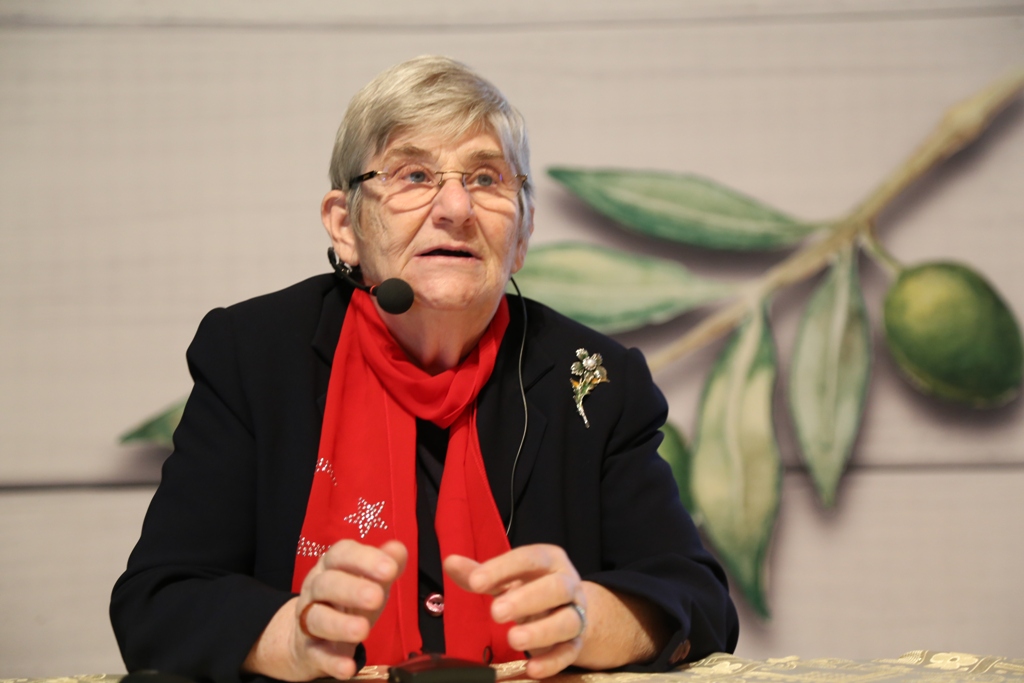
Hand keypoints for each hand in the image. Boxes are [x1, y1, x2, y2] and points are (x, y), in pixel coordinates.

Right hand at [244, 539, 406, 680]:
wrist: (306, 636)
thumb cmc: (347, 600)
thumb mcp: (369, 580)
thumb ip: (385, 565)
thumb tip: (399, 549)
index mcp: (332, 566)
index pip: (342, 554)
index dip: (365, 559)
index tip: (390, 568)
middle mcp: (315, 590)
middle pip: (327, 584)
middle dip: (352, 589)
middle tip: (377, 597)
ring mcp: (308, 621)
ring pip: (318, 619)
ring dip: (340, 625)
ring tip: (363, 630)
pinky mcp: (308, 651)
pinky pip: (317, 655)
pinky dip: (332, 661)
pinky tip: (348, 667)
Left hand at [444, 544, 586, 678]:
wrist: (569, 608)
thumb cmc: (530, 587)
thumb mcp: (507, 577)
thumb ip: (479, 573)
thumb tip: (450, 563)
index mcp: (549, 560)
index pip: (529, 558)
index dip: (502, 568)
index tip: (475, 582)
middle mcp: (567, 584)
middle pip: (556, 588)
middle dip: (526, 600)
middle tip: (496, 612)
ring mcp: (575, 614)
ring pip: (568, 621)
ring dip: (541, 632)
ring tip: (513, 639)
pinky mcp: (576, 643)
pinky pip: (569, 652)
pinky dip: (552, 662)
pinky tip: (532, 669)